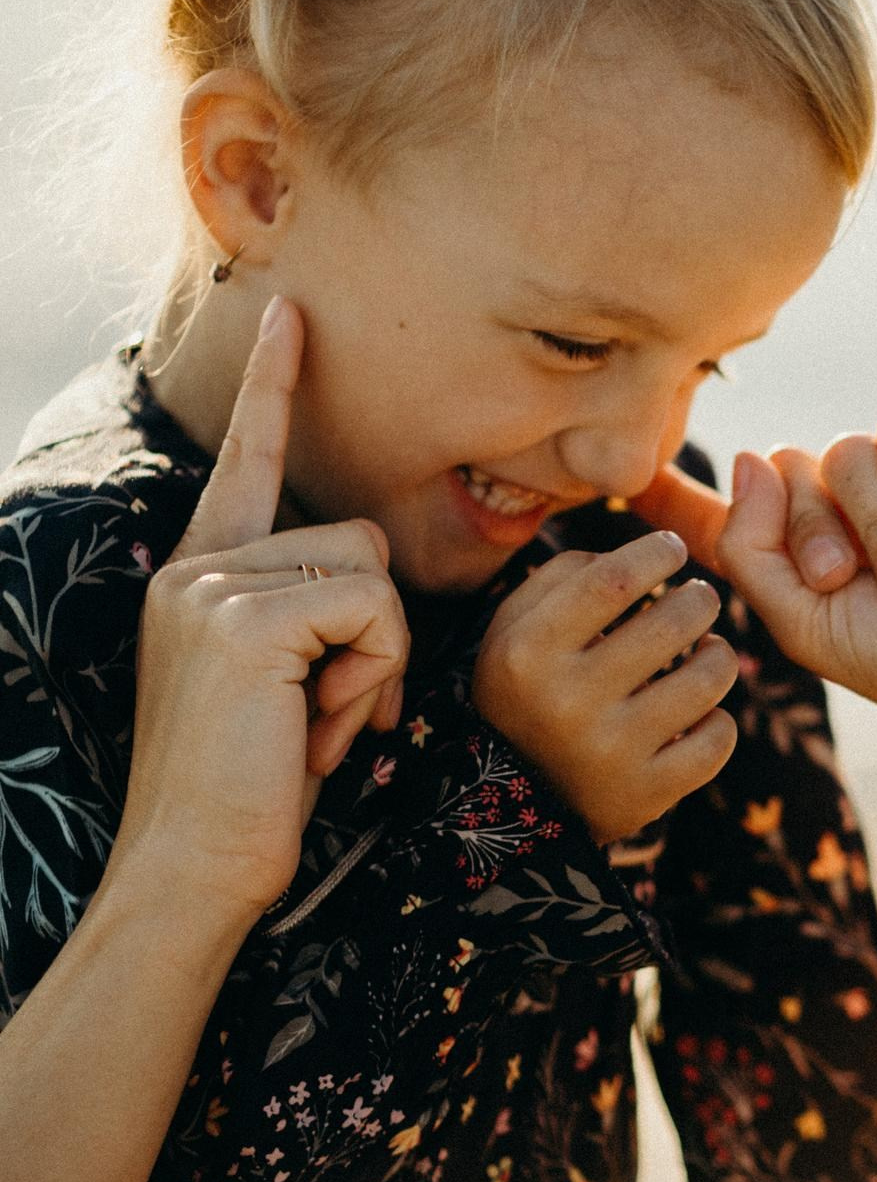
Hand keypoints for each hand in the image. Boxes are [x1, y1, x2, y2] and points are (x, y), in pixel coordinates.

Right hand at [112, 299, 411, 929]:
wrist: (195, 866)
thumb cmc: (253, 795)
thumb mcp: (286, 686)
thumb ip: (313, 619)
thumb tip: (377, 587)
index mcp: (200, 576)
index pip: (245, 461)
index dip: (274, 386)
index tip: (293, 314)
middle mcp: (195, 568)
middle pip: (355, 538)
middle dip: (375, 636)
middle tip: (327, 715)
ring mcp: (212, 587)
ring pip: (370, 574)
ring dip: (376, 662)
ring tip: (318, 723)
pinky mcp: (244, 618)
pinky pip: (372, 609)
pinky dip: (371, 674)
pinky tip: (318, 727)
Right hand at [472, 530, 739, 841]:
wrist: (513, 802)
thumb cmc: (528, 690)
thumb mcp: (515, 627)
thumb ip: (564, 574)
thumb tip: (640, 553)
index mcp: (529, 652)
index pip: (610, 581)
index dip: (654, 554)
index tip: (673, 549)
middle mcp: (567, 702)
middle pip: (670, 623)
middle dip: (700, 600)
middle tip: (700, 599)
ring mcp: (609, 753)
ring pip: (707, 680)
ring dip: (720, 654)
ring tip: (710, 649)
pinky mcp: (645, 794)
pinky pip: (716, 741)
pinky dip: (719, 719)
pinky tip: (703, 710)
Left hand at [648, 408, 876, 747]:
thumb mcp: (811, 625)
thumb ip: (750, 551)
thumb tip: (751, 454)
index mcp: (813, 567)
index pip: (735, 519)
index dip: (679, 500)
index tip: (621, 481)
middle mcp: (852, 515)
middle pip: (780, 476)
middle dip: (807, 532)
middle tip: (847, 582)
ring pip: (836, 454)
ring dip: (871, 525)